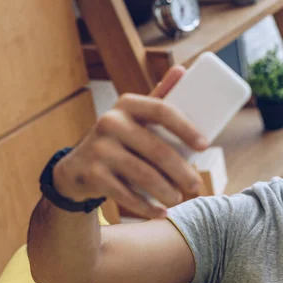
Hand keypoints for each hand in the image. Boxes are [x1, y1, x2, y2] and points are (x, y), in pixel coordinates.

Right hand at [52, 66, 207, 218]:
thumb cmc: (118, 140)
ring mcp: (99, 149)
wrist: (76, 169)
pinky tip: (160, 213)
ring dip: (167, 192)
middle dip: (182, 171)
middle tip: (196, 186)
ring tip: (179, 200)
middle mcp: (110, 122)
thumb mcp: (135, 117)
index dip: (187, 127)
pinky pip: (126, 195)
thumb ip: (158, 98)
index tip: (205, 145)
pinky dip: (146, 207)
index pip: (163, 110)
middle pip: (157, 149)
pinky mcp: (92, 175)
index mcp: (127, 104)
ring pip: (144, 175)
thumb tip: (183, 70)